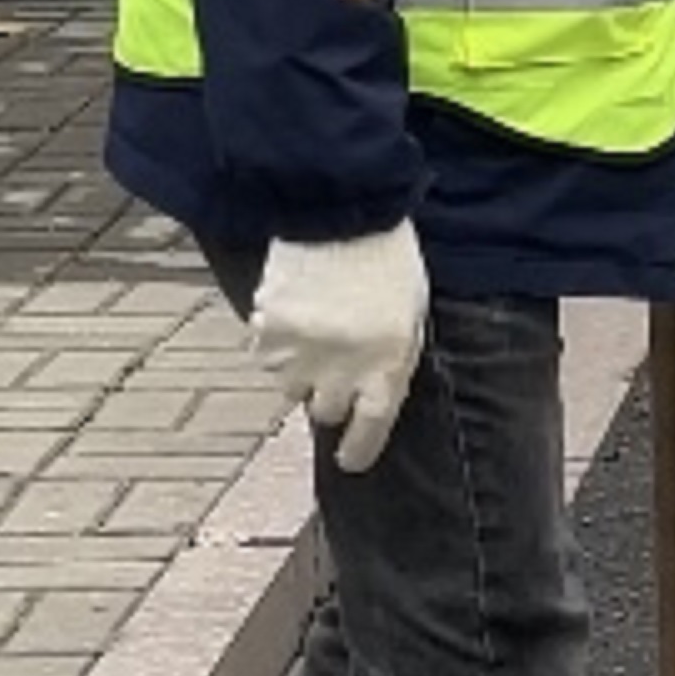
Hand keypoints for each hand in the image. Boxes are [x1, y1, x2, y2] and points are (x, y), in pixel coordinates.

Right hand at [251, 223, 428, 475]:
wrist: (342, 215)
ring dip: (299, 370)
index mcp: (389, 364)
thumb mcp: (410, 316)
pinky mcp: (267, 331)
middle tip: (332, 371)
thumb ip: (392, 359)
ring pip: (289, 387)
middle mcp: (343, 368)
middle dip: (328, 398)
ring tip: (313, 333)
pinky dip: (273, 345)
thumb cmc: (389, 263)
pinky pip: (264, 356)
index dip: (359, 449)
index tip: (350, 460)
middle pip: (324, 412)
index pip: (372, 427)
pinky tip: (289, 317)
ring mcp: (302, 352)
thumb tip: (368, 394)